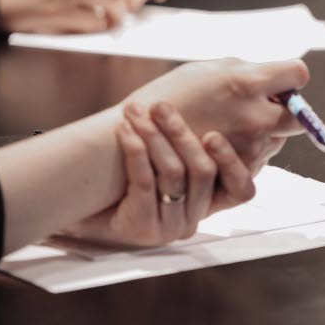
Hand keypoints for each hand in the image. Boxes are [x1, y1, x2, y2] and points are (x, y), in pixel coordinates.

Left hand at [66, 105, 252, 245]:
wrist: (83, 210)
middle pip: (202, 171)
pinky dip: (136, 151)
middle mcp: (193, 219)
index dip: (232, 163)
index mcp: (208, 204)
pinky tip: (125, 132)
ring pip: (173, 174)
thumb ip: (185, 142)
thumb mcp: (164, 161)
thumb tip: (201, 95)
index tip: (211, 135)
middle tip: (161, 107)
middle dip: (180, 133)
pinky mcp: (142, 230)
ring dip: (153, 136)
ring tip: (136, 113)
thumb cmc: (126, 181)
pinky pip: (146, 183)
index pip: (241, 191)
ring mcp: (169, 228)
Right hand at [124, 58, 308, 176]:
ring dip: (265, 132)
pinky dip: (248, 152)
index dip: (290, 76)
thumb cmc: (166, 98)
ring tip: (229, 126)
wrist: (133, 143)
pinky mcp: (242, 172)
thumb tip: (276, 74)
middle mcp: (256, 118)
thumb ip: (245, 70)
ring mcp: (251, 148)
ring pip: (279, 139)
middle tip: (263, 105)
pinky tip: (222, 144)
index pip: (297, 74)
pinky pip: (261, 159)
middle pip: (298, 115)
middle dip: (284, 109)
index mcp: (245, 83)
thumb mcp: (204, 70)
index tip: (279, 80)